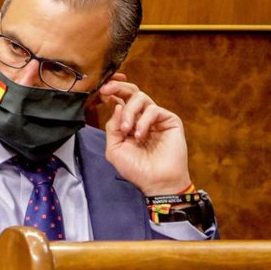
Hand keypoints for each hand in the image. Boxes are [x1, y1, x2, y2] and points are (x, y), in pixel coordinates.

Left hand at [98, 73, 190, 195]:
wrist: (156, 182)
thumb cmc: (136, 169)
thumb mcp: (114, 148)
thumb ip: (112, 127)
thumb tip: (117, 105)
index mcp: (128, 122)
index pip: (120, 100)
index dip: (111, 92)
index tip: (101, 92)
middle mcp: (142, 117)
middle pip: (131, 91)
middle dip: (117, 87)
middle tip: (107, 90)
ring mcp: (156, 118)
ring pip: (140, 97)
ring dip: (129, 112)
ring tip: (127, 130)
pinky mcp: (169, 120)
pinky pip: (153, 109)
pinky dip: (143, 121)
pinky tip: (140, 136)